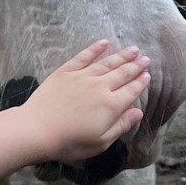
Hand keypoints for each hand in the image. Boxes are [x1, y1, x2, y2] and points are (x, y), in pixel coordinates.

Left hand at [20, 42, 148, 164]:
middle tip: (146, 58)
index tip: (147, 75)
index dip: (141, 83)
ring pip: (107, 63)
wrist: (38, 130)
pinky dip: (95, 49)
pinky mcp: (66, 72)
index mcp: (111, 106)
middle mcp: (101, 87)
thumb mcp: (100, 142)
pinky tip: (104, 42)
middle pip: (122, 73)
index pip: (131, 91)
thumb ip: (121, 126)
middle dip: (135, 66)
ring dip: (121, 55)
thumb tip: (139, 112)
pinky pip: (84, 56)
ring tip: (133, 49)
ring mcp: (83, 77)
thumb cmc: (70, 142)